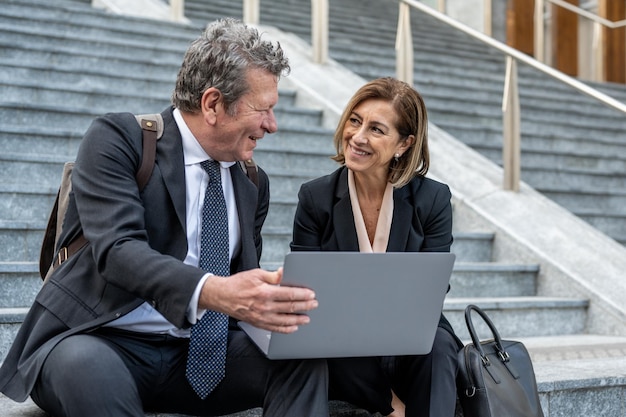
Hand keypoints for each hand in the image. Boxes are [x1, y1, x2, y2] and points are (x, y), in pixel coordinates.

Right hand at [198, 267, 317, 332]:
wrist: (222, 296)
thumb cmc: (238, 284)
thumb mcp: (256, 274)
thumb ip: (273, 276)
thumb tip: (285, 273)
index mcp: (265, 292)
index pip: (289, 294)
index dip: (302, 295)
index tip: (311, 294)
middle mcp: (264, 306)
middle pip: (289, 308)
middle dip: (304, 306)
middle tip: (314, 305)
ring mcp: (261, 317)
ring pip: (285, 321)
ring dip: (298, 320)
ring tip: (307, 318)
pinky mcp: (258, 323)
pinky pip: (275, 329)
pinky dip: (286, 329)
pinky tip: (293, 327)